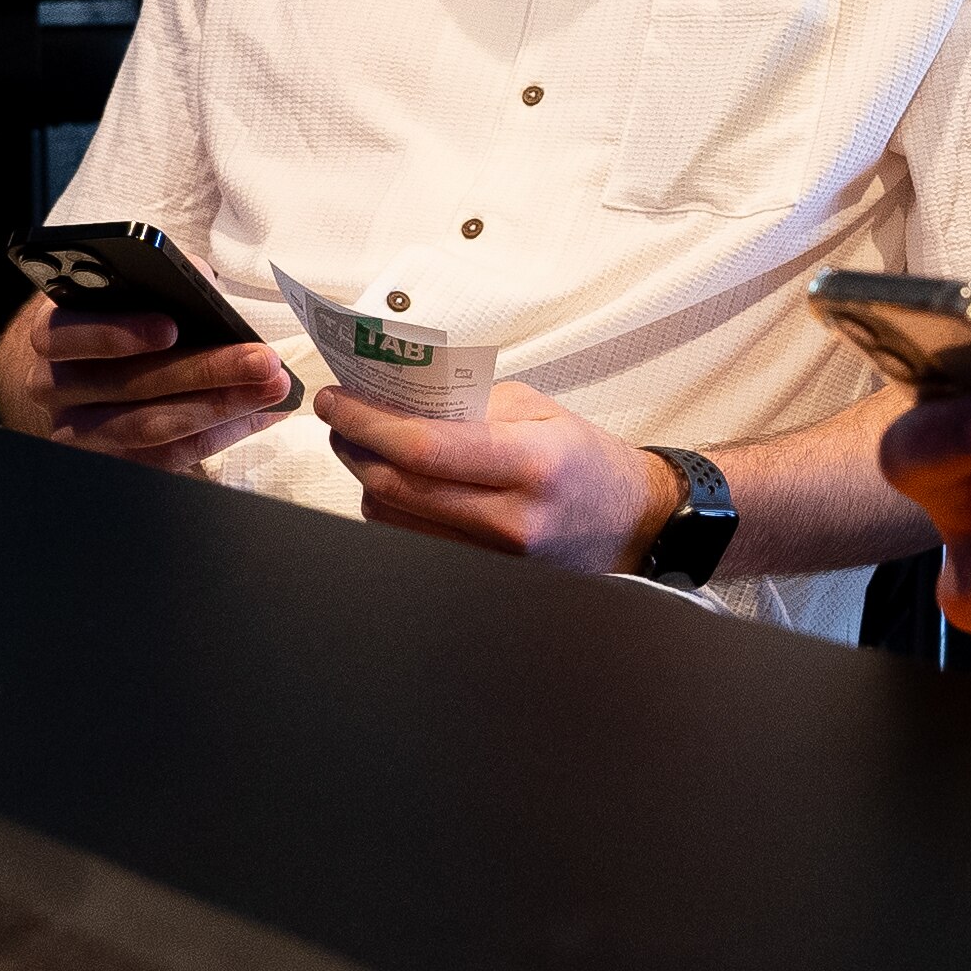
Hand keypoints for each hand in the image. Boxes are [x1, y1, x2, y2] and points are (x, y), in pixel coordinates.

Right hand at [36, 308, 294, 472]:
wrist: (87, 371)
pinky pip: (169, 458)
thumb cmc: (120, 319)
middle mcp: (54, 387)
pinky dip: (221, 435)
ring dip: (222, 407)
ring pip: (152, 427)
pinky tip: (260, 414)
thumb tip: (202, 284)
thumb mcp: (129, 291)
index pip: (69, 334)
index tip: (172, 327)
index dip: (118, 332)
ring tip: (273, 388)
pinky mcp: (110, 465)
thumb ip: (160, 283)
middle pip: (129, 384)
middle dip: (205, 371)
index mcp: (52, 334)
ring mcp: (78, 433)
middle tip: (262, 360)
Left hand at [316, 382, 675, 569]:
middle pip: (398, 488)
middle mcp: (510, 517)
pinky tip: (393, 478)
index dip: (368, 423)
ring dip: (364, 477)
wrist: (632, 522)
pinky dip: (390, 505)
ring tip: (362, 442)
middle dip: (353, 447)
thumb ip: (469, 404)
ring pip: (395, 519)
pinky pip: (414, 538)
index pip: (425, 448)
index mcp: (531, 463)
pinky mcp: (483, 571)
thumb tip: (399, 398)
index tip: (338, 401)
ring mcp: (495, 554)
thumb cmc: (587, 460)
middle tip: (338, 417)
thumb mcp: (539, 410)